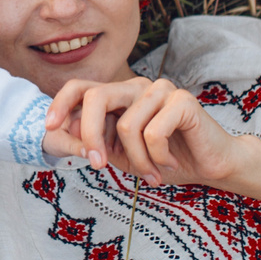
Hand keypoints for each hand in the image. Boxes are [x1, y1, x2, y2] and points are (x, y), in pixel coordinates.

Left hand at [46, 76, 247, 187]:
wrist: (211, 166)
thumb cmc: (166, 160)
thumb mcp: (123, 156)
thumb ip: (97, 143)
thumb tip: (69, 132)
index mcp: (121, 95)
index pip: (82, 87)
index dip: (61, 103)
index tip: (49, 127)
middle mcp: (138, 86)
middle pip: (97, 98)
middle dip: (91, 135)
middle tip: (97, 164)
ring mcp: (161, 89)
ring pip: (126, 126)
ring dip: (137, 160)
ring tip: (152, 173)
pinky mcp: (183, 101)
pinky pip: (153, 134)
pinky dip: (157, 157)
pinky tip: (170, 161)